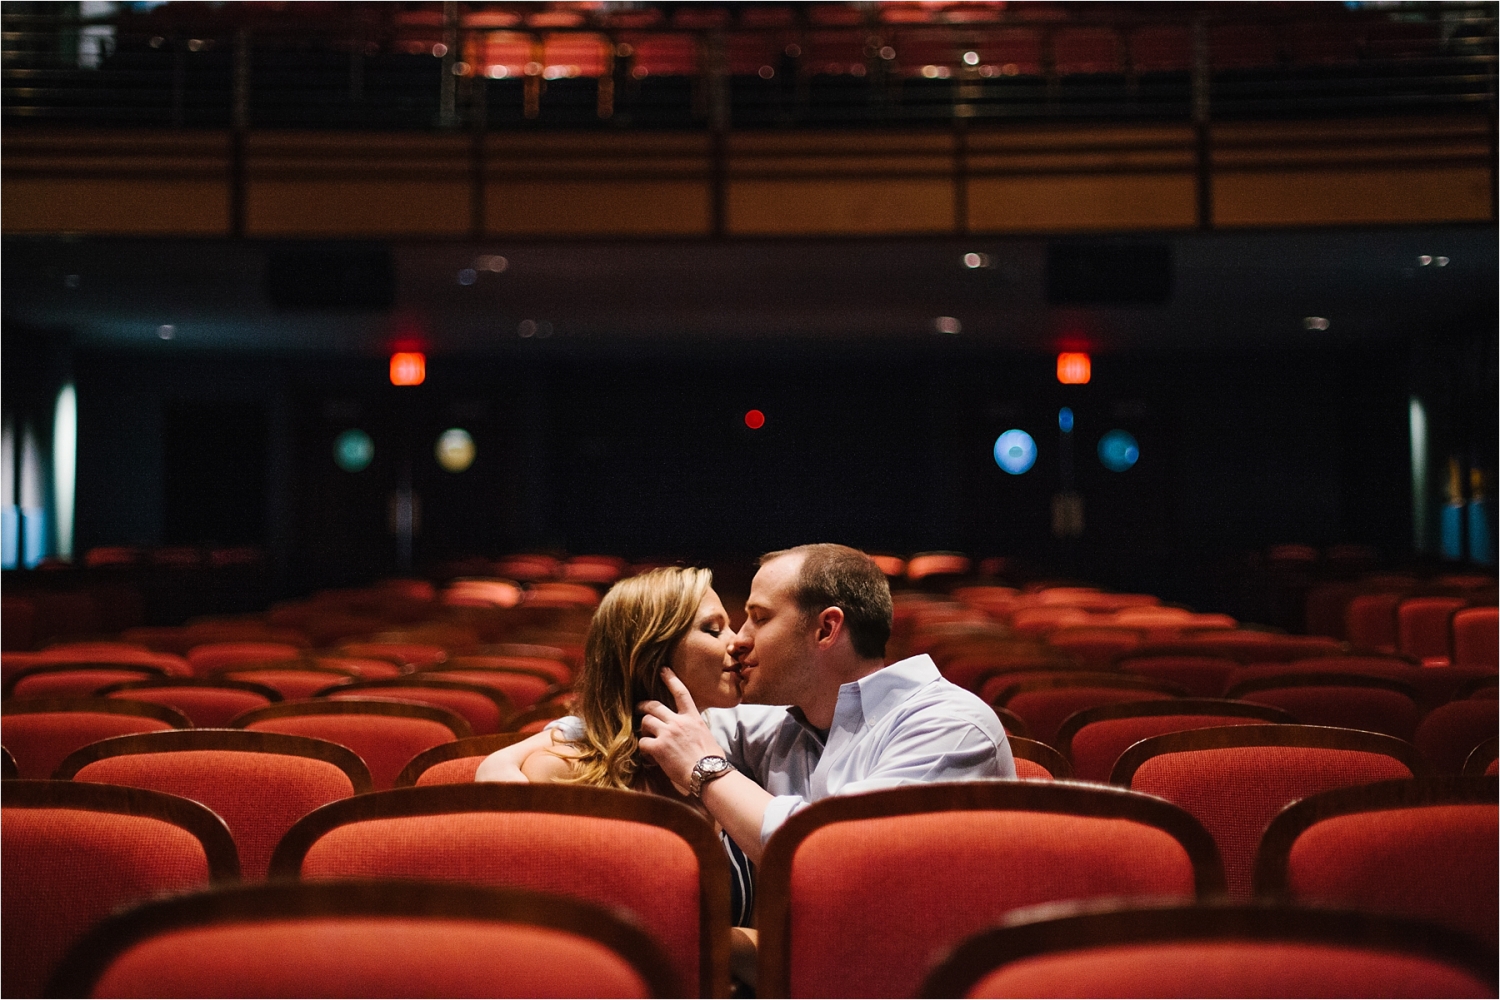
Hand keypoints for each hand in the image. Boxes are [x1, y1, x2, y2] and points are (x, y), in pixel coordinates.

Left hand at [637, 668, 727, 794]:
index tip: (663, 670)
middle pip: (654, 706)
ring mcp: (667, 733)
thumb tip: (689, 732)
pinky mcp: (658, 747)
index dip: (671, 679)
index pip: (681, 693)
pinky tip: (650, 757)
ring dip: (643, 729)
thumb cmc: (712, 760)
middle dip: (643, 706)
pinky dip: (644, 749)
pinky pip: (643, 742)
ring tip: (646, 737)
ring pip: (646, 721)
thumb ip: (694, 729)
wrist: (708, 773)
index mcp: (693, 718)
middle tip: (639, 708)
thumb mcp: (706, 736)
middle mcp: (678, 722)